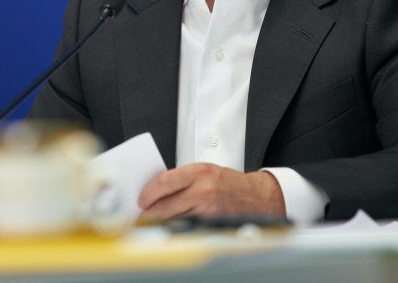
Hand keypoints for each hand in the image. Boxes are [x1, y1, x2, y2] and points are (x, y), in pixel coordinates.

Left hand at [137, 163, 285, 220]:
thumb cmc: (228, 182)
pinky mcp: (211, 223)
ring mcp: (207, 209)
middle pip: (165, 204)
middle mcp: (203, 190)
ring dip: (161, 220)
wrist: (256, 196)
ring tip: (154, 218)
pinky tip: (171, 224)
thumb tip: (157, 188)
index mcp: (199, 172)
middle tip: (142, 212)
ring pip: (174, 218)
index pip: (164, 182)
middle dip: (150, 210)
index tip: (142, 198)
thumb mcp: (205, 170)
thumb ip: (182, 178)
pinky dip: (176, 226)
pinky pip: (187, 226)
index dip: (148, 192)